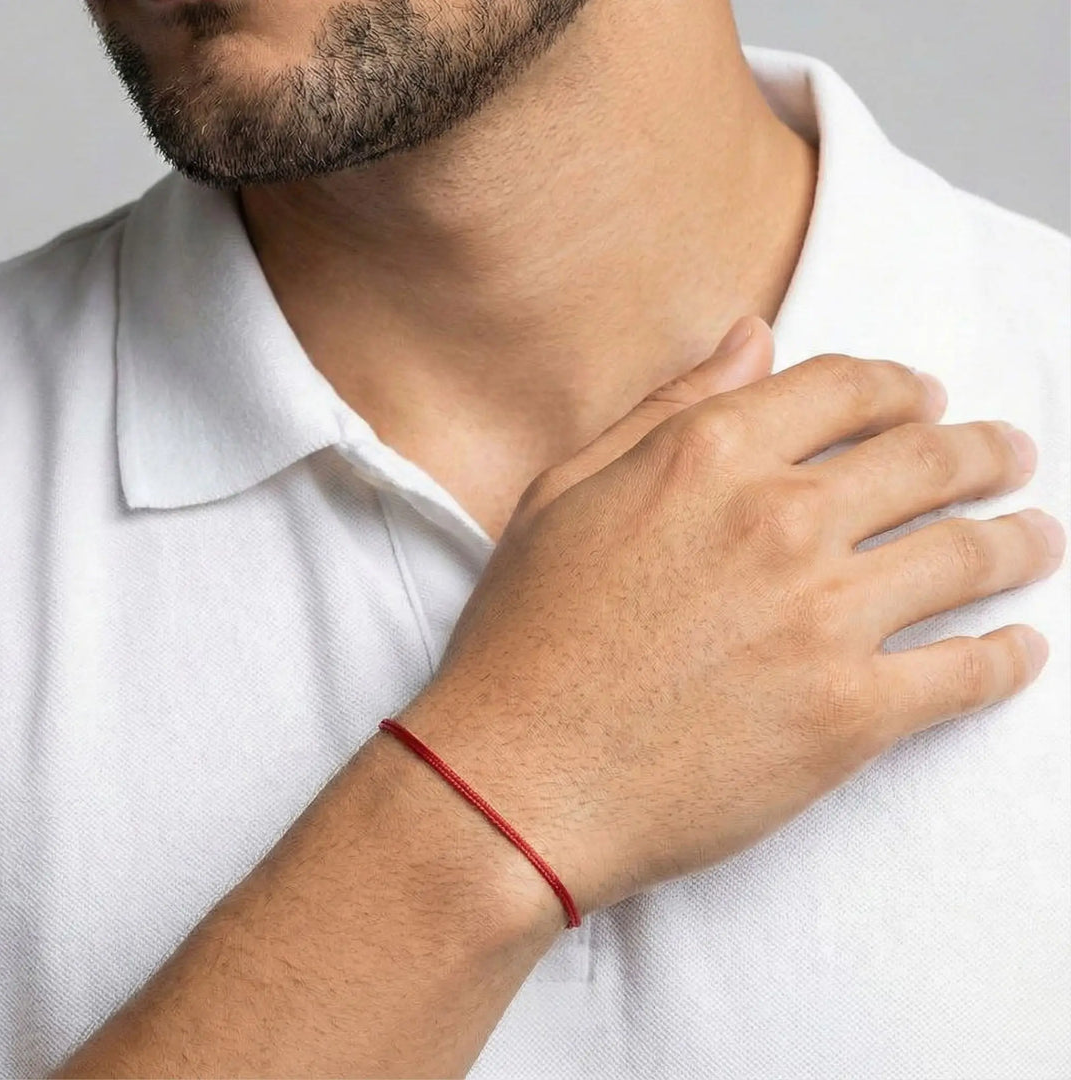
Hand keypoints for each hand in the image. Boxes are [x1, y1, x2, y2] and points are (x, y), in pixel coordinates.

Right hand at [392, 317, 1065, 926]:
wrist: (517, 777)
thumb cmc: (526, 636)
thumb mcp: (567, 492)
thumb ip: (666, 408)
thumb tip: (749, 337)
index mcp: (712, 454)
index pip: (845, 389)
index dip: (899, 387)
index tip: (926, 398)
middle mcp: (780, 518)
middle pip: (926, 460)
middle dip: (983, 450)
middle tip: (1009, 456)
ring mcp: (824, 618)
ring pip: (967, 555)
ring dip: (1019, 540)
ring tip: (1038, 537)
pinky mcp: (851, 716)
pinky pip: (966, 672)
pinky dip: (1009, 657)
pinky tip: (1021, 646)